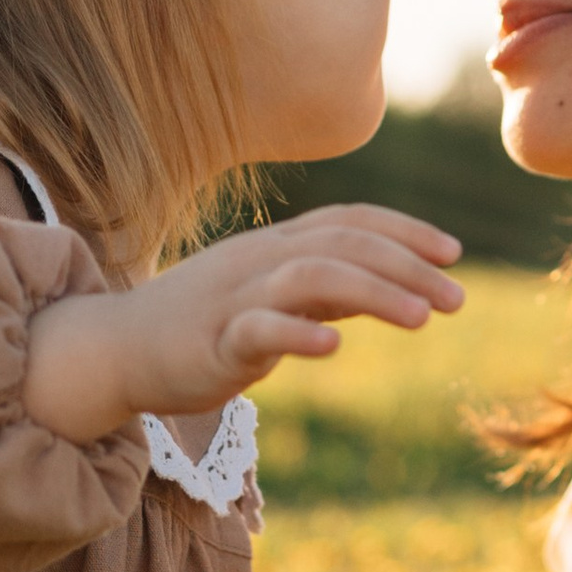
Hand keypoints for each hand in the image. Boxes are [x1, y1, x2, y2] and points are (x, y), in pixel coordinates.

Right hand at [25, 204, 460, 442]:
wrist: (113, 350)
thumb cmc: (197, 327)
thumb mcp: (271, 299)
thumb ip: (324, 290)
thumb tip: (388, 288)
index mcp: (275, 247)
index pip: (348, 221)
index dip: (404, 230)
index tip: (453, 252)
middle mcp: (260, 261)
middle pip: (343, 244)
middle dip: (407, 266)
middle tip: (458, 297)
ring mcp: (235, 298)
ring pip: (312, 277)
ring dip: (373, 292)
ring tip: (421, 318)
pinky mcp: (211, 342)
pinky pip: (257, 330)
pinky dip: (298, 333)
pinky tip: (334, 344)